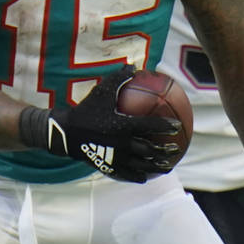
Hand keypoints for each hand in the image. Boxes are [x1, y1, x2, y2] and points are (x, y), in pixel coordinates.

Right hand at [19, 64, 181, 182]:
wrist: (66, 132)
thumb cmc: (86, 109)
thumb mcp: (101, 91)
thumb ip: (118, 78)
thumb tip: (134, 66)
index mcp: (121, 125)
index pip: (149, 126)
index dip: (164, 126)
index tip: (177, 126)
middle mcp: (120, 143)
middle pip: (148, 149)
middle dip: (164, 150)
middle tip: (176, 148)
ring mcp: (114, 158)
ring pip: (140, 165)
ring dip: (156, 167)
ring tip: (168, 166)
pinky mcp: (107, 167)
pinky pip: (126, 174)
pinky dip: (138, 176)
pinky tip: (146, 177)